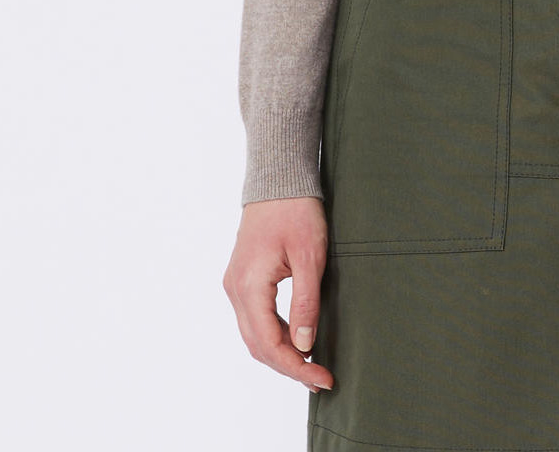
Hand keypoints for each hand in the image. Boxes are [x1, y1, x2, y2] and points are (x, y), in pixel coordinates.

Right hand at [223, 196, 334, 390]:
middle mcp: (235, 290)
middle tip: (321, 378)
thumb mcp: (310, 256)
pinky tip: (295, 341)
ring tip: (311, 366)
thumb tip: (306, 345)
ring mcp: (235, 284)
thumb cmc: (297, 210)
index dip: (296, 367)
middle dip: (289, 366)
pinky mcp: (242, 279)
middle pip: (258, 345)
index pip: (269, 344)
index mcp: (249, 286)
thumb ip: (306, 302)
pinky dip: (273, 336)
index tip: (323, 378)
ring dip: (280, 354)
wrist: (279, 179)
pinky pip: (254, 319)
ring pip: (254, 335)